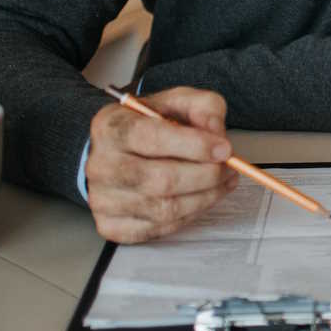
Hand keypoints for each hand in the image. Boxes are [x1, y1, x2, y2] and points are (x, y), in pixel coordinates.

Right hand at [85, 87, 238, 243]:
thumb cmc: (148, 127)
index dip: (194, 145)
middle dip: (206, 176)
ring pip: (164, 209)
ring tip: (222, 182)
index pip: (151, 138)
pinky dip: (189, 215)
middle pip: (161, 180)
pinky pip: (159, 228)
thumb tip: (216, 133)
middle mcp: (101, 165)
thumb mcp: (177, 102)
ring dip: (205, 197)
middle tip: (229, 168)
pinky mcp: (111, 225)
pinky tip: (201, 199)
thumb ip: (203, 107)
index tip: (224, 149)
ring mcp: (102, 199)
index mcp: (111, 127)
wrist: (117, 152)